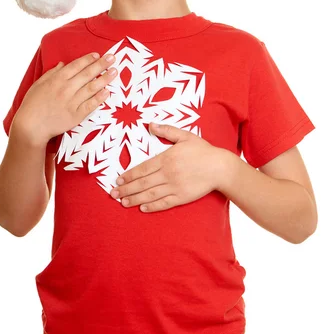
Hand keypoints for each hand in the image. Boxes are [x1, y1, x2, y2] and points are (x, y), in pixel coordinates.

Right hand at [13, 52, 117, 144]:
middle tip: (112, 58)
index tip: (97, 55)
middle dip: (101, 64)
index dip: (88, 59)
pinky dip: (100, 98)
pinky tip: (107, 91)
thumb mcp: (38, 84)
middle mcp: (66, 89)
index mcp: (56, 80)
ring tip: (114, 72)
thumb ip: (52, 73)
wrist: (31, 127)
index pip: (76, 66)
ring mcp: (72, 102)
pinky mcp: (76, 116)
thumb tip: (63, 63)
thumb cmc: (32, 105)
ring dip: (105, 79)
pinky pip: (91, 105)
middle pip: (87, 74)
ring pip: (92, 88)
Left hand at [110, 122, 229, 211]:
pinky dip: (152, 207)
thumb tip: (150, 125)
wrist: (220, 167)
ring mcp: (174, 187)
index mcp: (166, 159)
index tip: (118, 179)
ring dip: (135, 199)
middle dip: (126, 189)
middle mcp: (168, 174)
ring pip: (150, 194)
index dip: (128, 175)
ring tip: (123, 202)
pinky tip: (142, 208)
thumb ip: (166, 131)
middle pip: (142, 183)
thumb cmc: (203, 151)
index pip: (142, 169)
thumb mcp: (185, 136)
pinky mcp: (182, 197)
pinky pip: (164, 203)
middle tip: (114, 194)